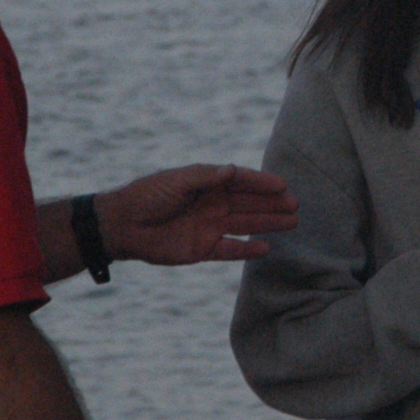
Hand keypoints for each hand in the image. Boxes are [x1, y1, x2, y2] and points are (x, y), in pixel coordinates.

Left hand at [101, 164, 298, 266]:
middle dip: (272, 204)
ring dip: (268, 223)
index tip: (283, 186)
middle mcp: (212, 204)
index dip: (262, 184)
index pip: (241, 182)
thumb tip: (232, 170)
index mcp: (208, 183)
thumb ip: (206, 177)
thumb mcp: (177, 180)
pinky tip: (266, 248)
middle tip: (296, 205)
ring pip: (245, 225)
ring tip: (292, 222)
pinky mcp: (202, 249)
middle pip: (249, 204)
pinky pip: (230, 249)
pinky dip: (247, 249)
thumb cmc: (148, 195)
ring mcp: (209, 227)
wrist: (123, 225)